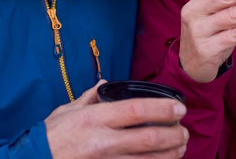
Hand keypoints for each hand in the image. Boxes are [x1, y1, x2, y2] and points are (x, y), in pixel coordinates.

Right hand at [45, 80, 188, 157]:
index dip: (162, 108)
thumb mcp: (67, 110)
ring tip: (180, 148)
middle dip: (173, 135)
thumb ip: (89, 97)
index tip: (178, 107)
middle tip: (184, 131)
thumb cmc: (50, 136)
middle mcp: (103, 140)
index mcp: (95, 118)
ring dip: (169, 154)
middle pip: (148, 138)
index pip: (135, 110)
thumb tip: (104, 84)